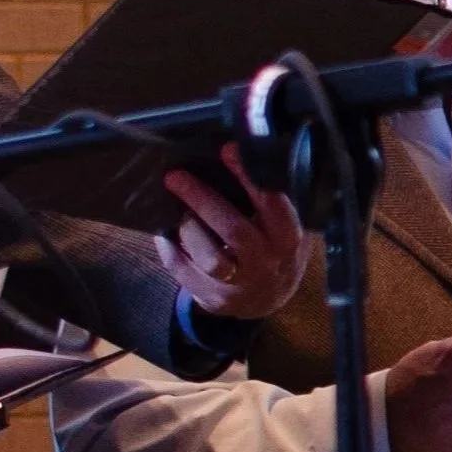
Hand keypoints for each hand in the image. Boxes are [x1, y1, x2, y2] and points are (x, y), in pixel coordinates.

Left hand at [156, 147, 308, 319]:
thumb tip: (253, 153)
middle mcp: (266, 263)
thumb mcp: (288, 227)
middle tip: (176, 177)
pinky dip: (170, 250)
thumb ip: (277, 201)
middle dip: (202, 199)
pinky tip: (163, 232)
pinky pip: (185, 273)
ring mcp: (239, 285)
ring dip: (188, 229)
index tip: (226, 150)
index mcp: (288, 239)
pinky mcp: (214, 297)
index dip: (247, 175)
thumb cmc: (275, 251)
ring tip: (176, 208)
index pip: (271, 203)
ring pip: (209, 257)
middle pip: (233, 229)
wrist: (268, 301)